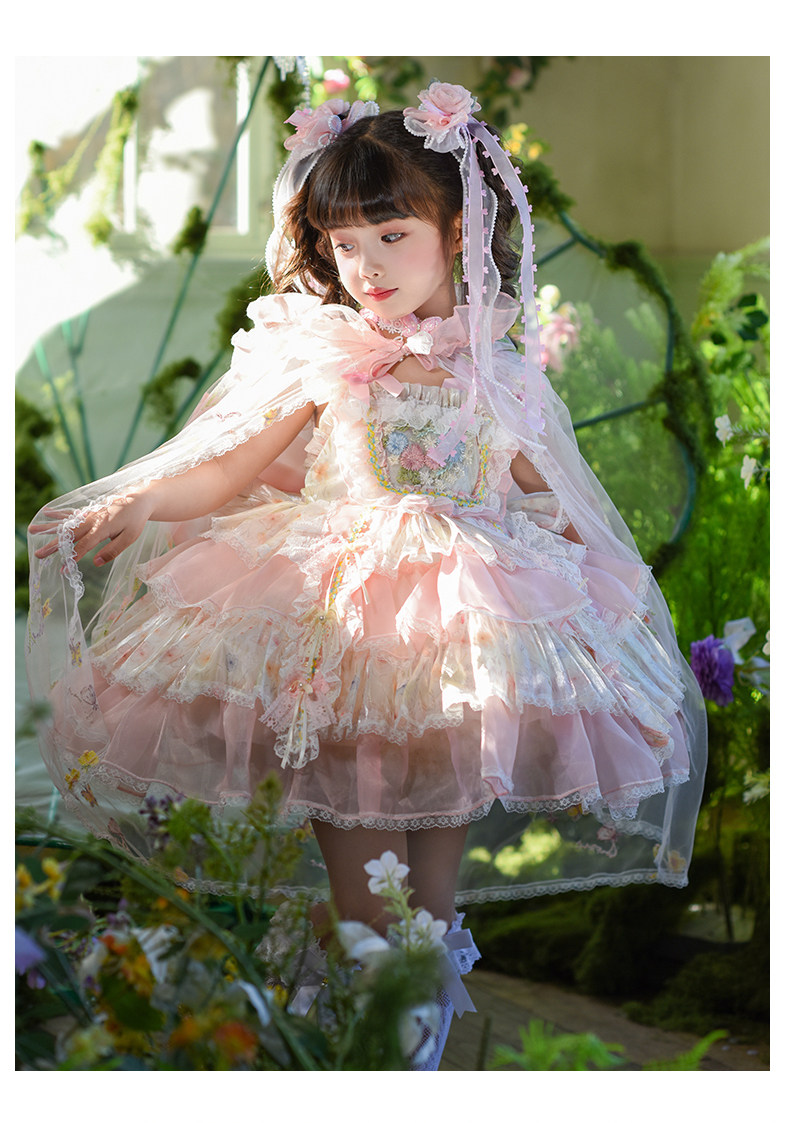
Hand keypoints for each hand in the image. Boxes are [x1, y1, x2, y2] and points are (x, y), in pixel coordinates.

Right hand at [30, 490, 154, 567]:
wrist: (139, 498)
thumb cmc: (136, 520)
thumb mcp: (130, 537)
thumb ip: (113, 550)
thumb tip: (96, 562)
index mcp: (102, 528)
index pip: (84, 546)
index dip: (73, 558)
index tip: (63, 569)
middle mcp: (92, 520)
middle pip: (69, 535)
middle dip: (53, 545)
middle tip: (38, 554)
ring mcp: (89, 514)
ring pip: (66, 522)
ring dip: (48, 526)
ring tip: (31, 529)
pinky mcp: (90, 511)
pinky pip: (71, 513)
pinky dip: (59, 513)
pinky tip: (46, 513)